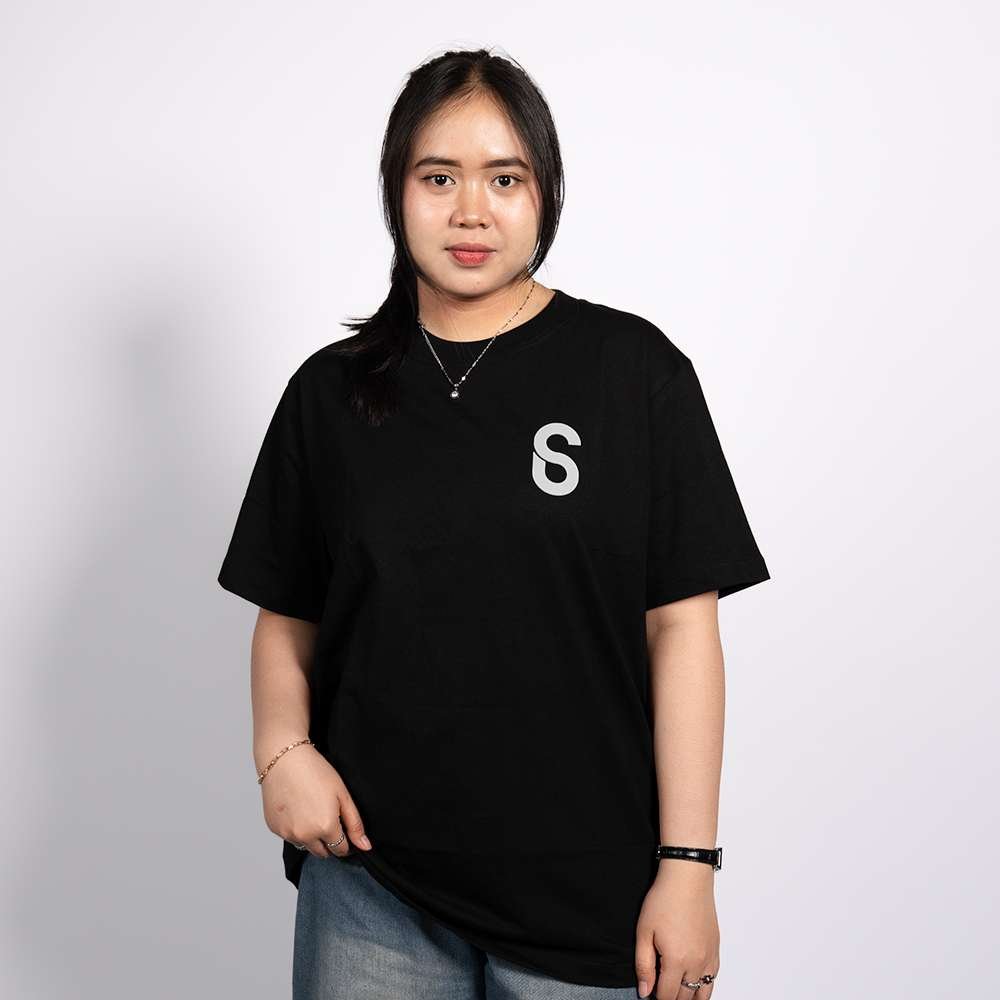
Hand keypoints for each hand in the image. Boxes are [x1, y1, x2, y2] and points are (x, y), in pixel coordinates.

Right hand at [259, 744, 372, 858]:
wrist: (285, 759)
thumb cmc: (315, 771)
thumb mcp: (343, 795)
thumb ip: (355, 824)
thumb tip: (365, 847)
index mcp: (326, 828)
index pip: (341, 850)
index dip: (346, 842)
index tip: (344, 830)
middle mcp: (305, 836)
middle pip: (323, 852)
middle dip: (329, 842)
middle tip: (329, 820)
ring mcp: (287, 834)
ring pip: (305, 846)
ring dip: (312, 838)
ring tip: (312, 812)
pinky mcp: (274, 828)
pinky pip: (290, 837)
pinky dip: (295, 829)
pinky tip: (298, 810)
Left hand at [634, 862, 719, 998]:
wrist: (687, 878)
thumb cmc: (665, 899)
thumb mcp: (644, 931)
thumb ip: (644, 965)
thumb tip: (645, 991)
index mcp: (676, 960)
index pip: (667, 996)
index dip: (656, 998)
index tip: (649, 993)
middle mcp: (697, 963)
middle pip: (685, 997)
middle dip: (671, 998)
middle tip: (660, 990)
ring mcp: (709, 957)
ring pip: (703, 993)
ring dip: (689, 997)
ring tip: (677, 993)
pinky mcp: (716, 949)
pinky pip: (713, 978)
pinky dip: (704, 986)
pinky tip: (694, 983)